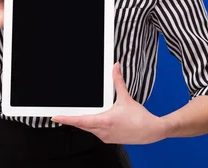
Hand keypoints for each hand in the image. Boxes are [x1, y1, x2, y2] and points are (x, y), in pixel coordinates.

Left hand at [51, 62, 169, 144]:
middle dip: (72, 119)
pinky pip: (95, 132)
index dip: (66, 119)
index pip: (80, 121)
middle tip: (61, 113)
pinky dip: (92, 125)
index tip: (55, 117)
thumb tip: (115, 67)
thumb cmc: (139, 117)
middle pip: (82, 125)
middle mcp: (103, 132)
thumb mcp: (126, 98)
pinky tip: (94, 119)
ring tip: (77, 114)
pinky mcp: (109, 139)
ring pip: (88, 129)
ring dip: (83, 122)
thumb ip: (118, 82)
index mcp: (104, 122)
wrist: (151, 132)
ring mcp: (105, 137)